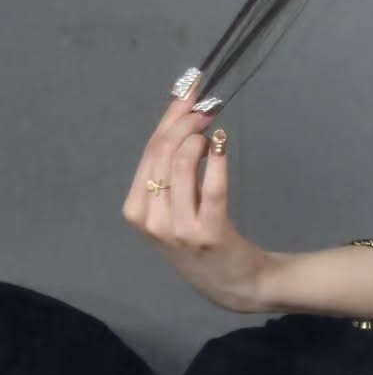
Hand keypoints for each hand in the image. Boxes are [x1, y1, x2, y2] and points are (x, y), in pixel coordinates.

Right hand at [120, 71, 272, 313]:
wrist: (234, 283)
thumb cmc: (201, 238)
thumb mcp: (175, 205)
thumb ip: (173, 166)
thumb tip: (181, 110)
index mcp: (136, 211)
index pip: (149, 152)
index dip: (169, 117)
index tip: (189, 91)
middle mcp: (151, 220)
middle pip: (162, 154)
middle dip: (185, 121)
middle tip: (208, 106)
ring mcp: (178, 229)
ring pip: (181, 165)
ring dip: (199, 138)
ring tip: (214, 130)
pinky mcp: (209, 234)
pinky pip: (211, 187)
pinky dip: (216, 160)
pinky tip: (222, 144)